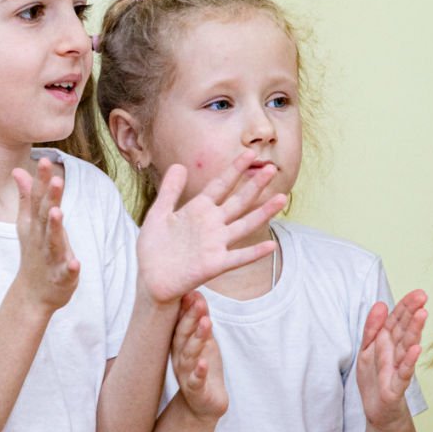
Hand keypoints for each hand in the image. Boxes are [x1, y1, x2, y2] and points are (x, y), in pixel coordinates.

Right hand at [13, 156, 80, 312]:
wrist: (32, 294)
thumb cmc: (34, 253)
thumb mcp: (27, 224)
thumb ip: (27, 196)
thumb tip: (18, 170)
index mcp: (35, 225)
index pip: (38, 199)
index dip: (42, 180)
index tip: (45, 159)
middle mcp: (41, 238)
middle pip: (45, 216)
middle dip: (50, 198)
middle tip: (56, 180)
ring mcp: (50, 258)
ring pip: (53, 241)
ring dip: (55, 227)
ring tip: (57, 212)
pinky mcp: (61, 277)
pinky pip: (66, 272)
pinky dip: (70, 268)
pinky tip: (75, 262)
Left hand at [137, 152, 287, 303]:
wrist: (151, 278)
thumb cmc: (154, 247)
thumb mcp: (159, 213)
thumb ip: (170, 191)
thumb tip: (179, 165)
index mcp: (199, 210)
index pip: (221, 185)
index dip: (235, 169)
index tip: (250, 153)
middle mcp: (212, 225)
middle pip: (238, 201)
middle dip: (254, 185)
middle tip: (272, 168)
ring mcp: (216, 244)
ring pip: (244, 225)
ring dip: (263, 213)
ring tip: (281, 198)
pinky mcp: (214, 265)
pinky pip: (238, 258)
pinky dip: (254, 252)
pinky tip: (271, 245)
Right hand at [171, 292, 226, 421]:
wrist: (205, 405)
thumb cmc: (204, 368)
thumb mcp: (204, 341)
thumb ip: (200, 320)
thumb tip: (196, 294)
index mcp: (180, 344)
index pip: (179, 323)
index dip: (184, 308)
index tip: (191, 291)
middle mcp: (179, 358)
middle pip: (182, 336)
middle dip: (190, 318)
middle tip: (198, 302)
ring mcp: (186, 374)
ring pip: (189, 355)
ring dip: (196, 339)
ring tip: (206, 323)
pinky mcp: (196, 391)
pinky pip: (195, 381)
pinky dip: (199, 371)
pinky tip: (203, 363)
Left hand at [357, 290, 425, 429]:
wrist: (379, 414)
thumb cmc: (375, 381)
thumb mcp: (366, 351)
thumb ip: (372, 328)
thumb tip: (379, 303)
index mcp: (388, 344)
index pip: (396, 321)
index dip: (405, 306)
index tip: (418, 292)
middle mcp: (395, 354)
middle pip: (403, 330)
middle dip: (411, 313)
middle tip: (423, 296)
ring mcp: (397, 370)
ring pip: (405, 347)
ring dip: (414, 331)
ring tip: (422, 314)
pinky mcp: (396, 387)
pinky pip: (403, 372)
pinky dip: (409, 360)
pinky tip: (416, 349)